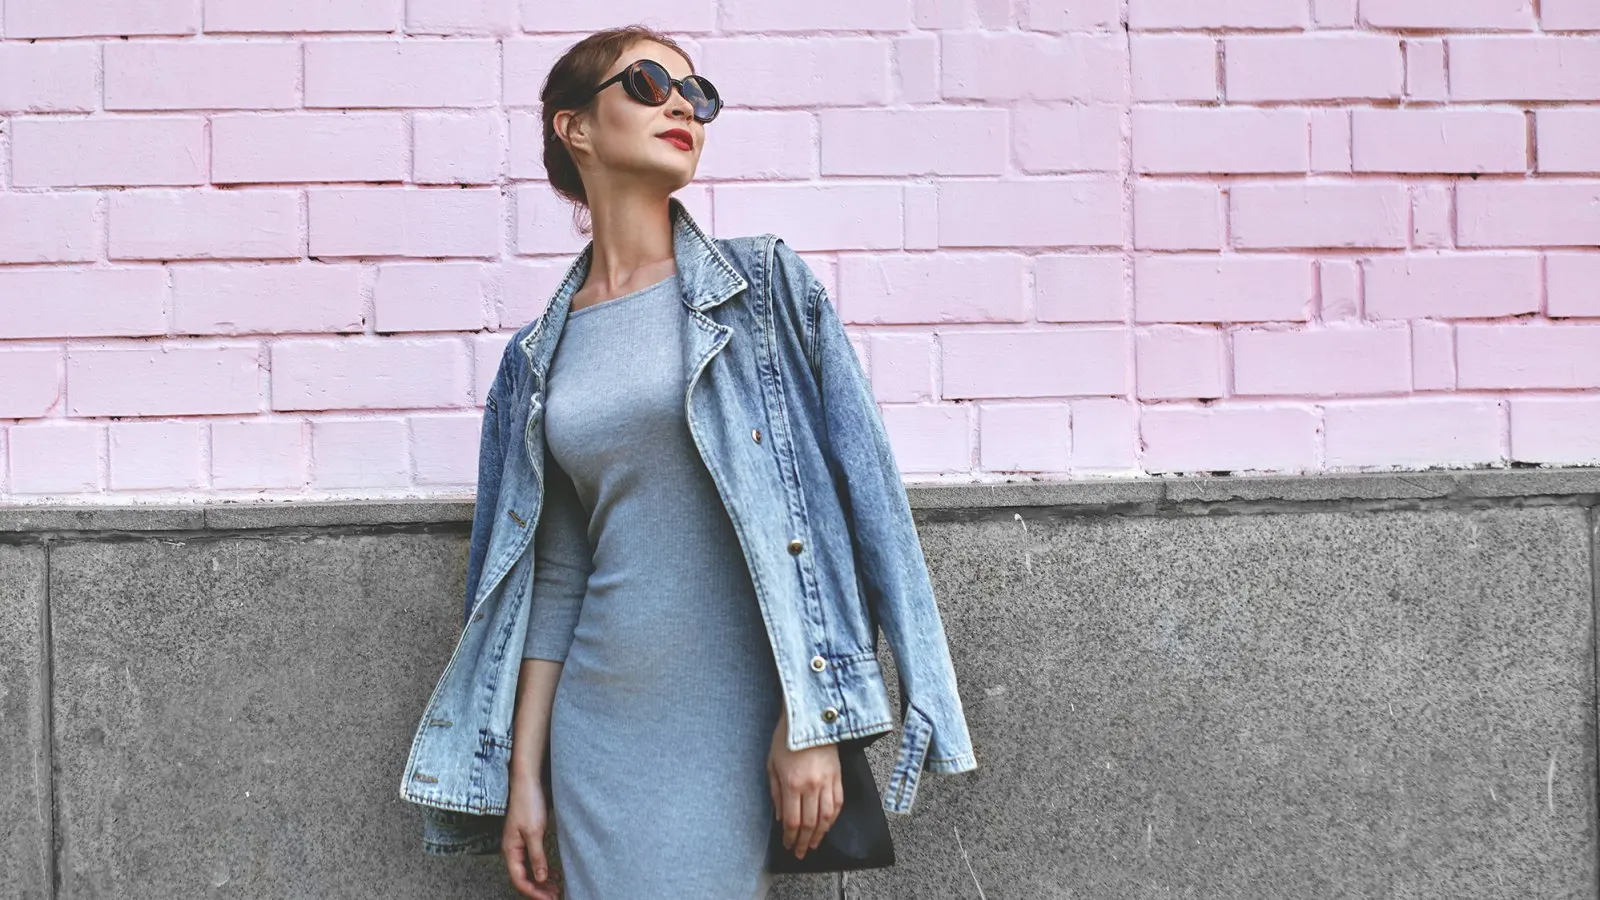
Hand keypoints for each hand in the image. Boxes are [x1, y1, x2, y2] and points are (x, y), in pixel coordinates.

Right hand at [503, 769, 561, 899]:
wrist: (529, 780)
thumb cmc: (528, 802)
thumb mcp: (534, 832)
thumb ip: (537, 856)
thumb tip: (540, 878)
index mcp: (510, 849)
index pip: (519, 879)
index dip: (533, 892)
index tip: (548, 899)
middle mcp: (513, 849)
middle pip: (524, 877)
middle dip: (539, 889)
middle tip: (556, 896)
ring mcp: (521, 843)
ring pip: (530, 869)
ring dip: (542, 881)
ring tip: (557, 888)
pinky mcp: (529, 837)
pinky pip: (534, 859)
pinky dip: (544, 868)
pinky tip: (554, 873)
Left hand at [767, 710, 842, 859]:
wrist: (811, 717)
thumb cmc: (786, 738)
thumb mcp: (771, 764)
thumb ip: (775, 792)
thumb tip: (779, 817)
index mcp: (792, 784)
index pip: (792, 821)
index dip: (790, 837)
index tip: (787, 845)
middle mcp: (811, 786)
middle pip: (810, 824)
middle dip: (804, 841)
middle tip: (800, 852)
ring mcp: (827, 782)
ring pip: (826, 817)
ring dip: (820, 834)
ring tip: (814, 844)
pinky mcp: (838, 776)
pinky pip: (838, 803)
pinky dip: (833, 818)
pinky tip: (828, 825)